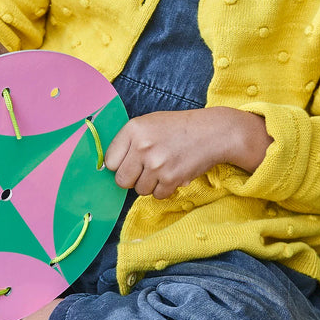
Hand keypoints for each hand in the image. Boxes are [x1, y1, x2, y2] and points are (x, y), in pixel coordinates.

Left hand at [104, 107, 272, 198]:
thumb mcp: (148, 124)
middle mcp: (142, 146)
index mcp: (133, 129)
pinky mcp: (170, 178)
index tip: (129, 162)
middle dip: (132, 178)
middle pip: (121, 180)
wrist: (212, 132)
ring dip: (150, 184)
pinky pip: (157, 195)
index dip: (120, 164)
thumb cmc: (177, 128)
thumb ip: (127, 142)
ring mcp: (156, 164)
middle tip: (146, 169)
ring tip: (163, 169)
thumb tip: (107, 167)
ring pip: (139, 190)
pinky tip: (172, 174)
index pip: (110, 161)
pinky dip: (164, 189)